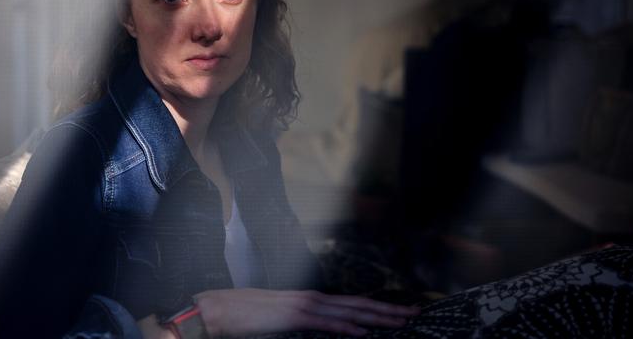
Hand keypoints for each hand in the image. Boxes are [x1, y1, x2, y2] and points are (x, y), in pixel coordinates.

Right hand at [193, 288, 420, 336]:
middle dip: (388, 310)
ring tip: (402, 321)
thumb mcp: (278, 323)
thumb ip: (301, 327)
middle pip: (357, 304)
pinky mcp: (291, 317)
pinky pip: (324, 323)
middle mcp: (311, 299)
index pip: (351, 304)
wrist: (215, 309)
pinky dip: (346, 327)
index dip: (377, 308)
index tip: (400, 313)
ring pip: (348, 311)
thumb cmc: (243, 318)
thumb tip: (321, 333)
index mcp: (309, 301)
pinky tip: (364, 332)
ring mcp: (302, 306)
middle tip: (417, 313)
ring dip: (377, 316)